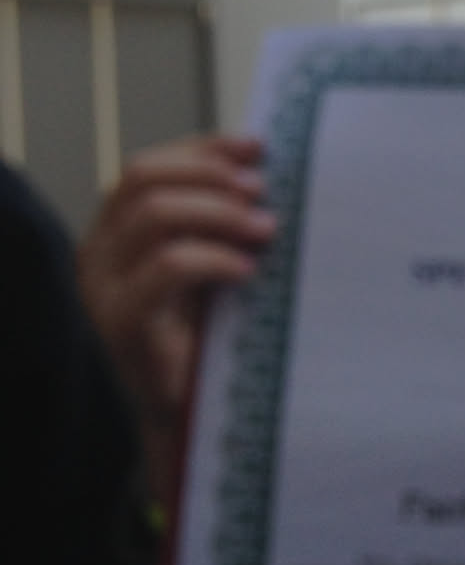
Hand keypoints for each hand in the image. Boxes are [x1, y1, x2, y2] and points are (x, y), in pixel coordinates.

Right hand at [79, 134, 275, 444]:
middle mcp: (99, 252)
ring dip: (219, 213)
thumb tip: (265, 170)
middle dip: (210, 175)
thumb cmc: (208, 338)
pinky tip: (249, 271)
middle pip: (142, 179)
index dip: (202, 149)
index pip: (147, 167)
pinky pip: (166, 268)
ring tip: (266, 229)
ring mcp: (102, 287)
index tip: (257, 147)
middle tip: (262, 192)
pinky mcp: (120, 323)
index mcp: (116, 232)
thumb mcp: (212, 266)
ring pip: (152, 215)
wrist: (192, 416)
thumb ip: (222, 223)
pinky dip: (214, 258)